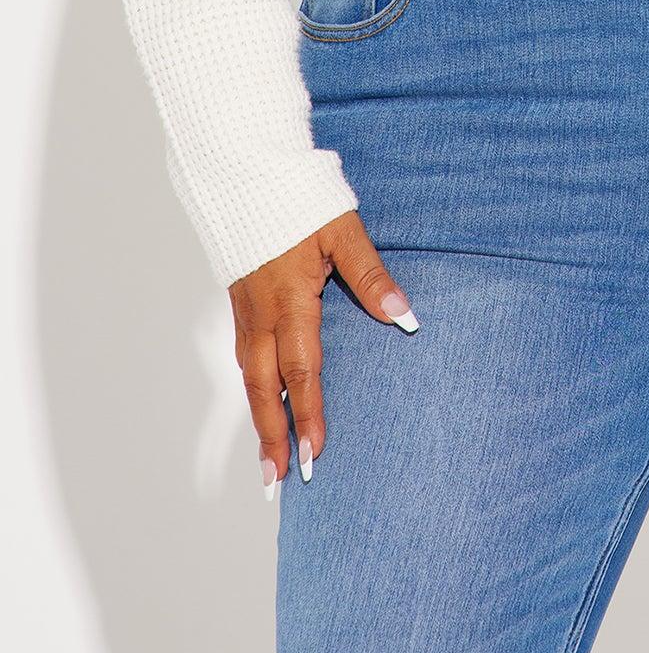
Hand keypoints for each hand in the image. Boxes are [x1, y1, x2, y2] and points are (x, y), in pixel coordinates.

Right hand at [229, 210, 418, 497]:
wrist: (244, 171)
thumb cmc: (298, 199)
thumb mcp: (342, 232)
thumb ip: (372, 276)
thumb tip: (406, 318)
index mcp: (290, 301)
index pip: (302, 370)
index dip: (308, 414)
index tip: (313, 454)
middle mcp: (261, 314)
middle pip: (265, 388)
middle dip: (273, 436)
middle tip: (279, 481)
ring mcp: (245, 309)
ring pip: (250, 376)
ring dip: (261, 418)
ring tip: (269, 458)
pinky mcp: (239, 300)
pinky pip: (243, 356)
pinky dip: (253, 387)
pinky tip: (263, 401)